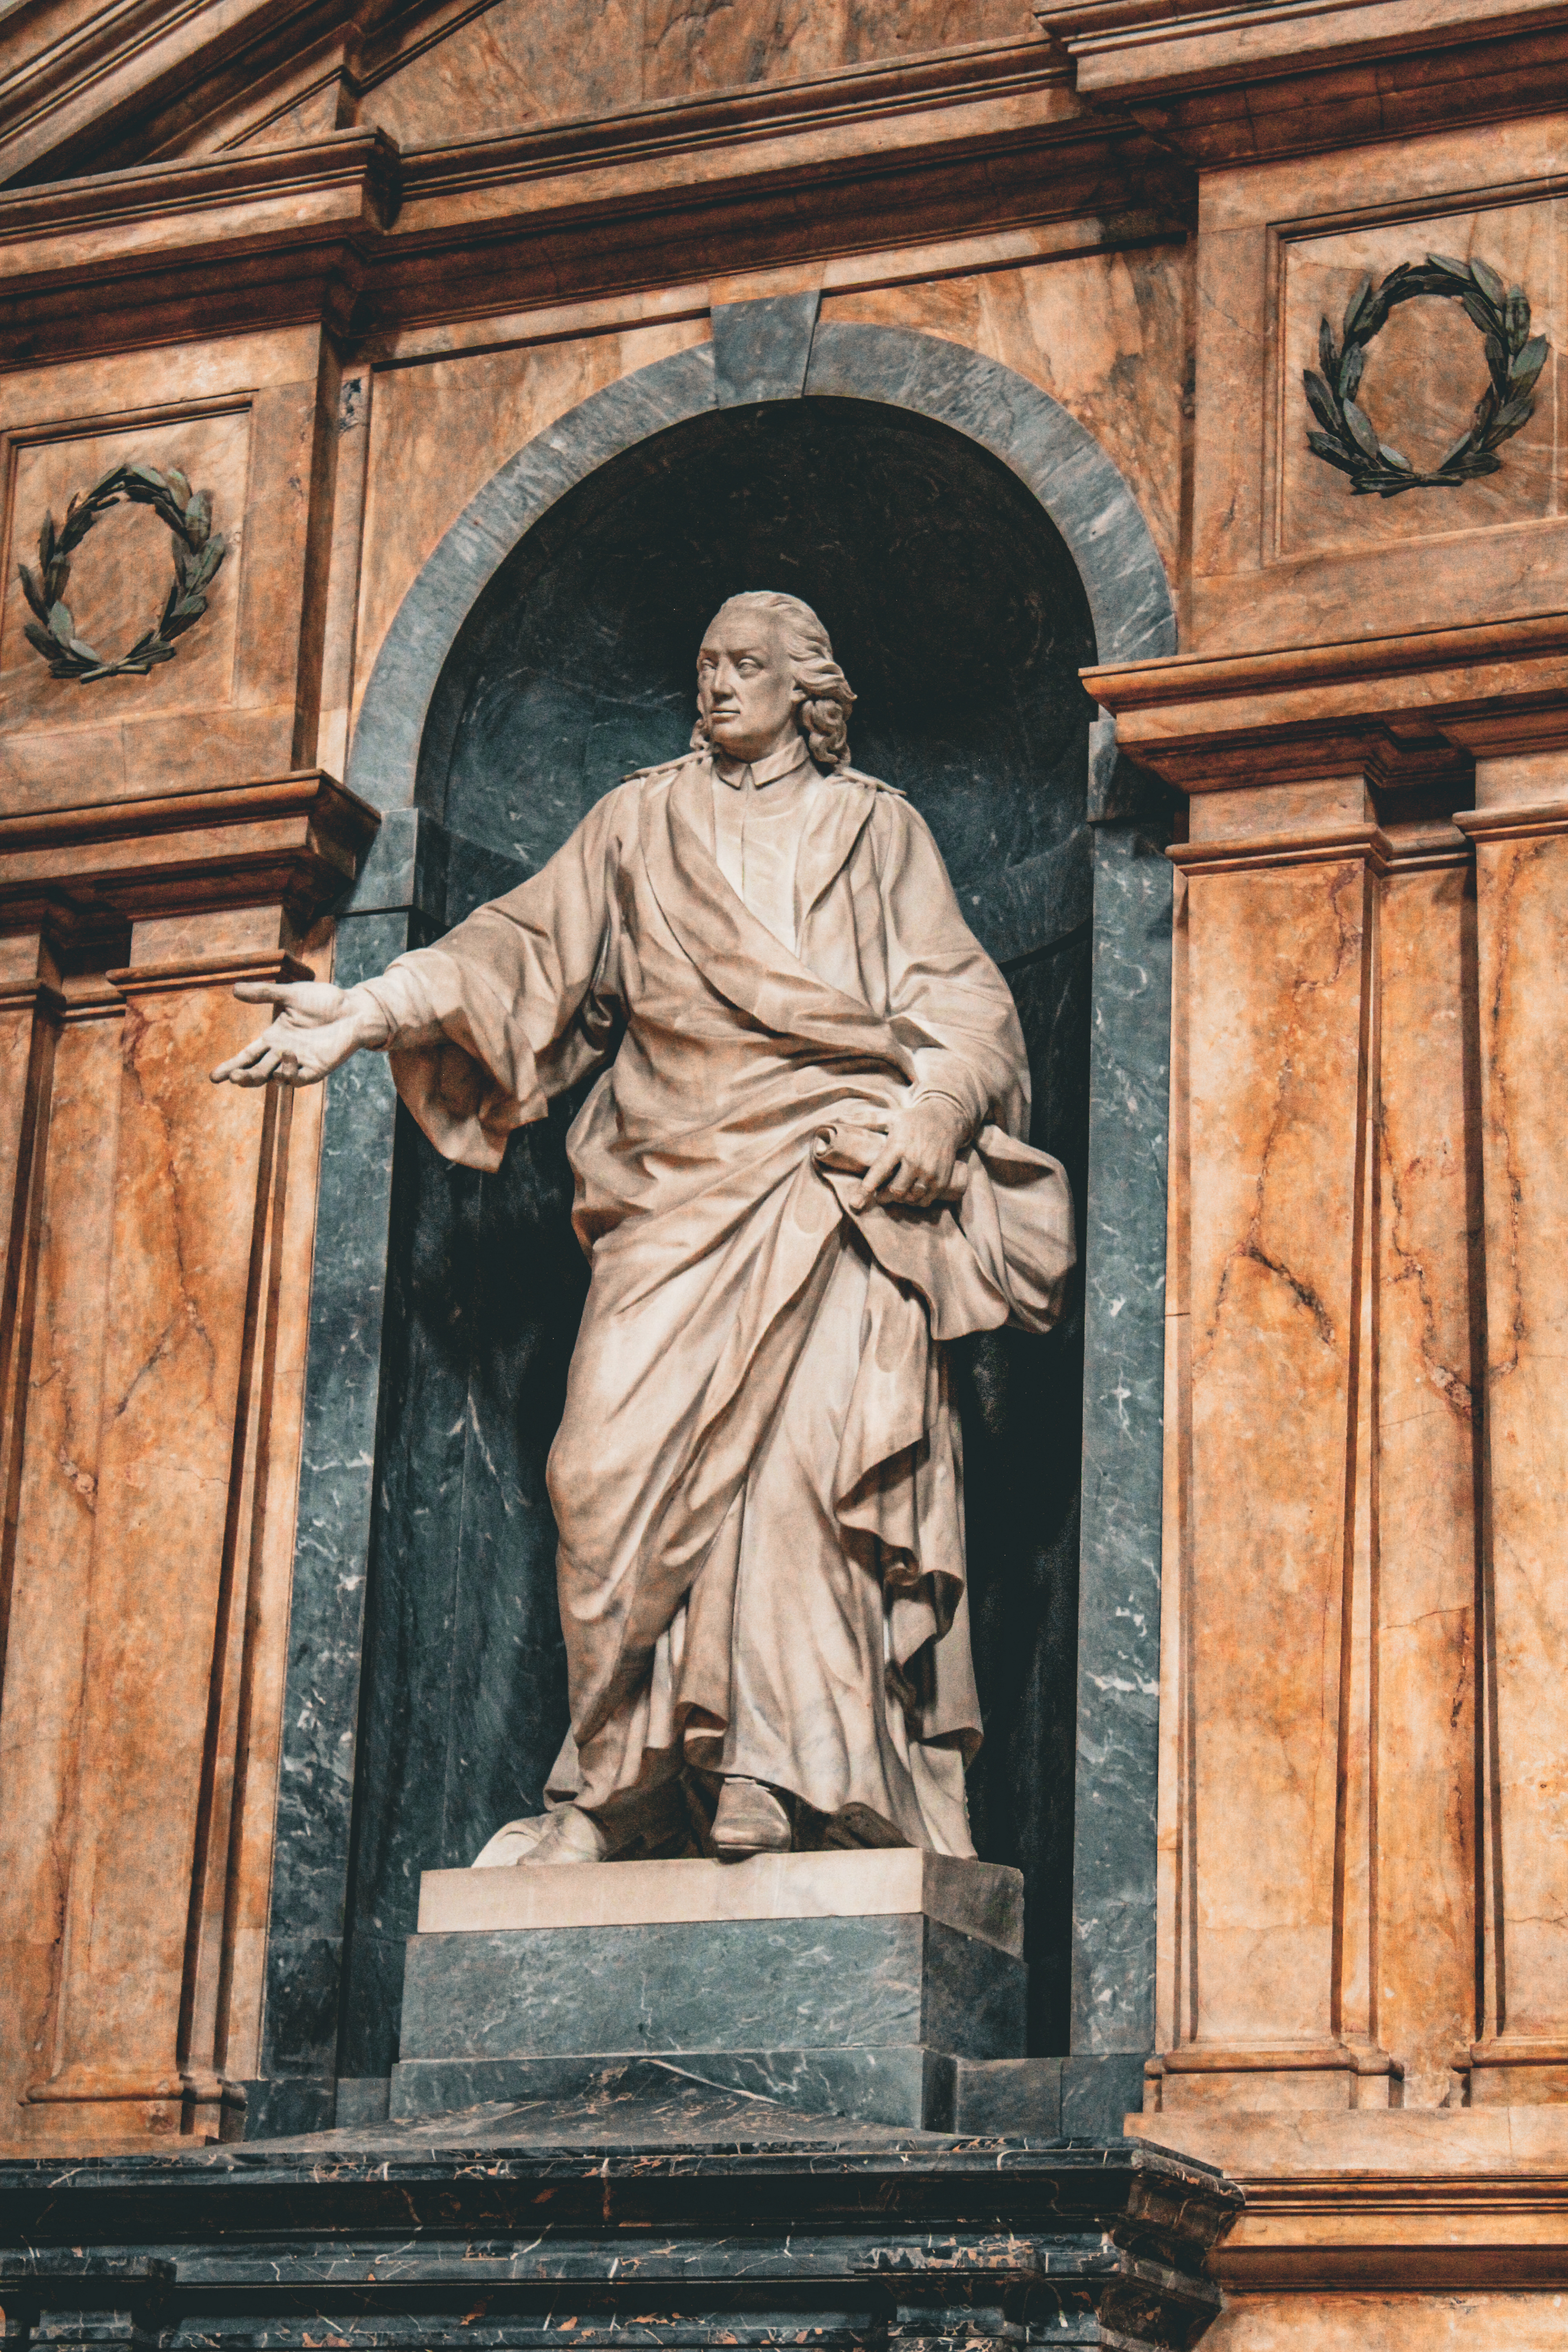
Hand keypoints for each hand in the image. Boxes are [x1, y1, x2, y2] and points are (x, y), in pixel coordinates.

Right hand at [210, 980, 385, 1088]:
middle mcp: (283, 1053)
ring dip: (262, 1077)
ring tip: (251, 1073)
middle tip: (233, 1076)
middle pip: (257, 1071)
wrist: (354, 1008)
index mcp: (273, 1037)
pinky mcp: (316, 1069)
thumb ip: (264, 993)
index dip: (231, 1066)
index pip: (247, 1056)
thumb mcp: (290, 994)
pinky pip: (299, 1078)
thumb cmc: (324, 1000)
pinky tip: (286, 1061)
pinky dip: (290, 1074)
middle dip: (243, 1077)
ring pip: (274, 1078)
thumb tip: (234, 989)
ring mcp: (300, 1063)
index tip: (214, 1077)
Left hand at [849, 1097, 967, 1210]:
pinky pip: (927, 1199)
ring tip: (896, 1193)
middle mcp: (915, 1160)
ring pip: (912, 1197)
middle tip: (880, 1196)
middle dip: (884, 1197)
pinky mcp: (943, 1178)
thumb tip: (839, 1119)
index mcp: (898, 1145)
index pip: (879, 1172)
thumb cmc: (912, 1119)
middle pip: (895, 1191)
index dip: (866, 1190)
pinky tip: (912, 1195)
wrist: (946, 1119)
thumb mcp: (889, 1117)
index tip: (855, 1204)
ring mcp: (931, 1170)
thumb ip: (865, 1120)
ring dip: (901, 1200)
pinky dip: (918, 1202)